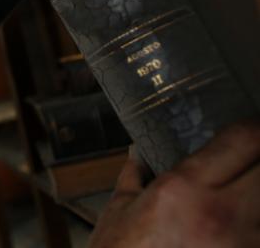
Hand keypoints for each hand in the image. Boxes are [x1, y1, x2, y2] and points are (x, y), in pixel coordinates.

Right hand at [89, 122, 259, 247]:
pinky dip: (252, 224)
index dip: (254, 127)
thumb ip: (134, 177)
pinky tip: (237, 225)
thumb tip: (139, 153)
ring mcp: (244, 242)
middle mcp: (222, 212)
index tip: (253, 127)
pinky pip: (259, 232)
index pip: (244, 140)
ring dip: (255, 197)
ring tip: (240, 197)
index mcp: (184, 188)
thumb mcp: (118, 213)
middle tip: (249, 159)